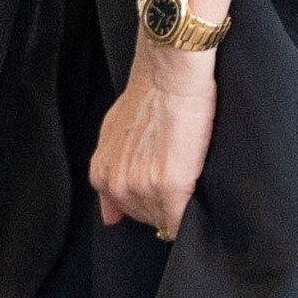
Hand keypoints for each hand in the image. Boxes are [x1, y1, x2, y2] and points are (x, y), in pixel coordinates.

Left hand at [90, 32, 216, 240]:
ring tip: (186, 170)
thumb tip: (109, 217)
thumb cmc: (147, 96)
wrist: (169, 75)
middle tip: (176, 169)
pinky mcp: (172, 188)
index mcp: (102, 175)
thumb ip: (107, 173)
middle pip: (146, 218)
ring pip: (165, 221)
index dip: (147, 198)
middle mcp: (118, 186)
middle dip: (162, 203)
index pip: (127, 212)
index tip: (160, 182)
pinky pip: (181, 223)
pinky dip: (190, 215)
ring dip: (178, 205)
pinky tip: (194, 189)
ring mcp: (143, 189)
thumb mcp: (112, 134)